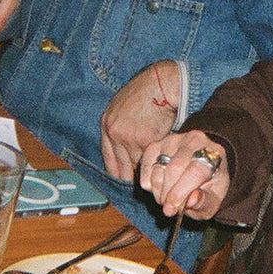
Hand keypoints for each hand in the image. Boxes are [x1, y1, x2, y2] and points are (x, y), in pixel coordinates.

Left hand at [101, 61, 180, 179]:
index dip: (118, 174)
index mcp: (107, 126)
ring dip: (148, 172)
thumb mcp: (122, 108)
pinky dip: (159, 162)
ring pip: (138, 166)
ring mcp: (129, 139)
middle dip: (130, 178)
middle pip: (121, 167)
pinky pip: (152, 158)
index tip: (124, 183)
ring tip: (156, 179)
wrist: (161, 84)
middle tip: (140, 188)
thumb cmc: (146, 94)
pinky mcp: (146, 141)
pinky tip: (165, 164)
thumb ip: (120, 129)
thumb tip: (125, 152)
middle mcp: (115, 134)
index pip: (109, 160)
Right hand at [138, 131, 229, 219]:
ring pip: (158, 168)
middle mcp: (194, 141)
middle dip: (167, 194)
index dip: (180, 192)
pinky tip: (160, 187)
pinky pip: (146, 166)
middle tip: (169, 208)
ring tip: (167, 198)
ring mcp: (173, 140)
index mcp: (214, 154)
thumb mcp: (213, 200)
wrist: (201, 167)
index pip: (195, 171)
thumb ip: (204, 202)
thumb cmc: (209, 186)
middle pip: (174, 169)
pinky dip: (149, 183)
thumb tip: (191, 201)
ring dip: (158, 190)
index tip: (171, 208)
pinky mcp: (157, 144)